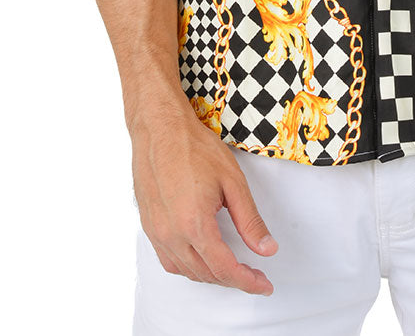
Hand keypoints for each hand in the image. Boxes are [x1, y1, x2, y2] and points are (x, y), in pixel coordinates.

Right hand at [131, 101, 278, 296]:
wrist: (160, 129)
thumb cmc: (194, 148)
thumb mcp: (232, 181)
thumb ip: (250, 220)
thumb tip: (266, 249)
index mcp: (195, 224)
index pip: (224, 269)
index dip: (247, 281)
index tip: (264, 284)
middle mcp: (171, 234)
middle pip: (206, 274)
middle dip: (233, 279)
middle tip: (255, 275)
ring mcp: (156, 232)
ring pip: (186, 271)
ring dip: (211, 275)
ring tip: (232, 267)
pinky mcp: (148, 226)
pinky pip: (169, 260)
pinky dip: (189, 266)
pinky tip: (202, 257)